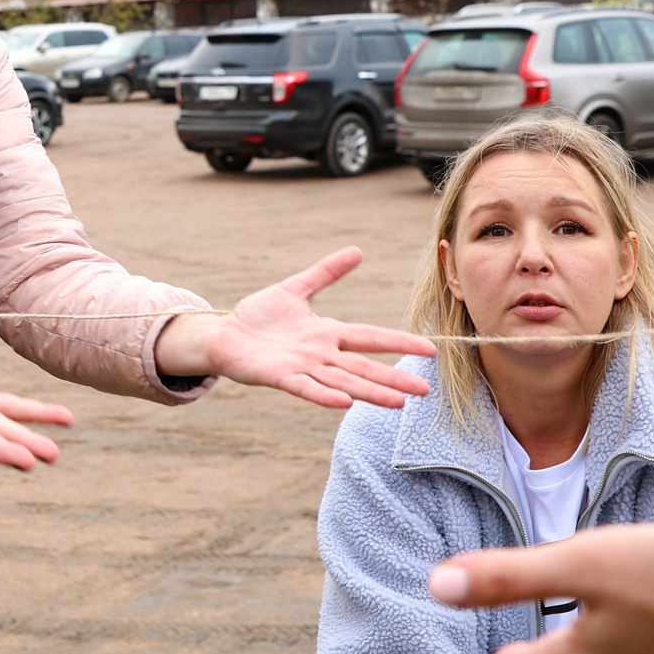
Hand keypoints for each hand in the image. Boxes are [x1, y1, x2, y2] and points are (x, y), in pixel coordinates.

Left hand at [154, 248, 435, 409]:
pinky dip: (324, 394)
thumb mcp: (296, 288)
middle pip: (363, 366)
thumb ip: (326, 273)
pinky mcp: (280, 377)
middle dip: (393, 378)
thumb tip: (358, 251)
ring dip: (369, 391)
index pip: (370, 337)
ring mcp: (302, 367)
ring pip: (342, 381)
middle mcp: (320, 354)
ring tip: (397, 402)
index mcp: (328, 333)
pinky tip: (345, 402)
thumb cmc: (259, 315)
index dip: (398, 342)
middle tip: (425, 391)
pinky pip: (305, 387)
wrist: (224, 334)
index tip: (428, 350)